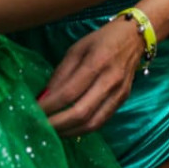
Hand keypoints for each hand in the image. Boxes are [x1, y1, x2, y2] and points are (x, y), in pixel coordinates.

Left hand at [39, 16, 144, 134]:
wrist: (136, 36)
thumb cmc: (102, 39)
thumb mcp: (77, 49)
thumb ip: (61, 74)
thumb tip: (44, 98)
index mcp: (98, 62)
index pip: (69, 93)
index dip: (48, 106)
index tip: (32, 111)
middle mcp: (111, 80)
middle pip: (81, 112)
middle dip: (55, 124)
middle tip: (38, 126)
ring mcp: (120, 92)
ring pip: (92, 123)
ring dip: (68, 131)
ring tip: (51, 131)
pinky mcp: (123, 99)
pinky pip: (101, 121)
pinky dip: (82, 129)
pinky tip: (69, 128)